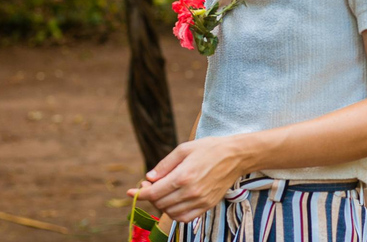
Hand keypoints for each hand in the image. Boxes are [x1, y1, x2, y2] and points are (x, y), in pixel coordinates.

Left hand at [126, 136, 247, 223]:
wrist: (235, 156)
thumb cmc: (209, 149)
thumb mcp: (184, 149)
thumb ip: (164, 165)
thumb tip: (149, 178)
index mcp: (183, 176)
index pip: (154, 192)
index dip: (140, 193)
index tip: (131, 192)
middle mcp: (190, 192)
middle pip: (160, 203)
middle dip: (151, 195)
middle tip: (151, 185)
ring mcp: (200, 201)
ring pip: (171, 212)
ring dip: (162, 204)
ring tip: (164, 192)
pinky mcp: (207, 206)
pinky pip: (185, 218)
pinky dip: (175, 213)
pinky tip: (174, 202)